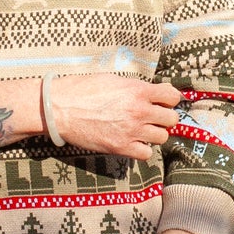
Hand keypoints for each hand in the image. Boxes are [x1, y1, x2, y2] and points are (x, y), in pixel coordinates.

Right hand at [0, 74, 180, 159]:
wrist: (61, 109)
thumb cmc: (82, 89)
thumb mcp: (112, 79)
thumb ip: (134, 87)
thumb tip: (148, 92)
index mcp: (138, 90)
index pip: (172, 96)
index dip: (169, 98)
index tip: (163, 101)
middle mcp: (139, 111)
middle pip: (172, 119)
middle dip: (164, 117)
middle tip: (153, 117)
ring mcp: (132, 131)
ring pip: (162, 137)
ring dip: (154, 133)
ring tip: (142, 130)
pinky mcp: (121, 147)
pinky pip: (146, 154)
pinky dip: (142, 149)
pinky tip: (133, 142)